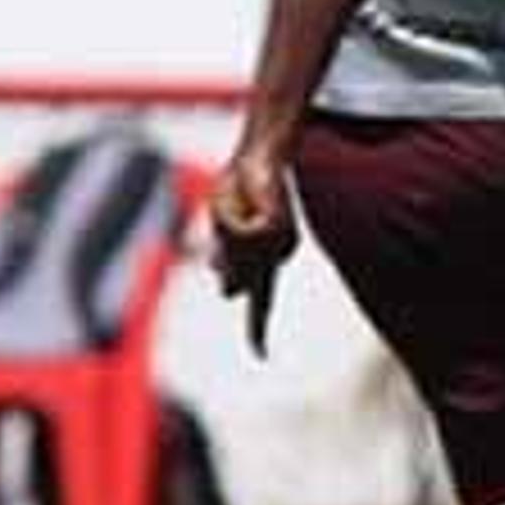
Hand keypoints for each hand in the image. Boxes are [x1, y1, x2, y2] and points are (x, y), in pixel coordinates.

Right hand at [210, 139, 300, 356]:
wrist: (264, 149)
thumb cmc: (245, 182)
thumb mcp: (227, 223)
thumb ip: (229, 259)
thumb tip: (228, 295)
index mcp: (266, 256)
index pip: (261, 300)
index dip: (257, 328)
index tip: (260, 355)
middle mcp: (276, 254)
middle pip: (237, 275)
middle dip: (227, 252)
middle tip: (237, 227)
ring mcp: (279, 243)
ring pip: (235, 252)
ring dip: (225, 225)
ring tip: (240, 201)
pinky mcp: (277, 230)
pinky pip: (243, 234)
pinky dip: (232, 217)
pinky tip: (249, 199)